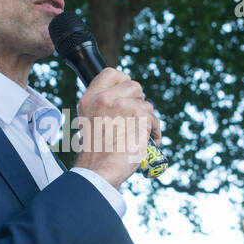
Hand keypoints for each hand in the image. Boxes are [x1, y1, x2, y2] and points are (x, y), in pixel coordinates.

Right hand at [71, 68, 161, 189]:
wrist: (98, 170)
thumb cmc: (94, 153)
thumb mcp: (89, 121)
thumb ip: (103, 106)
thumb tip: (122, 100)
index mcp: (90, 98)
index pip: (112, 73)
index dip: (123, 80)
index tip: (127, 92)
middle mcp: (106, 98)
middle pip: (134, 86)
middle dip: (137, 101)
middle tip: (133, 118)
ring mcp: (124, 106)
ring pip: (146, 104)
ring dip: (146, 118)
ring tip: (139, 133)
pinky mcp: (140, 117)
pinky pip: (154, 119)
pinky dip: (154, 131)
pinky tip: (149, 140)